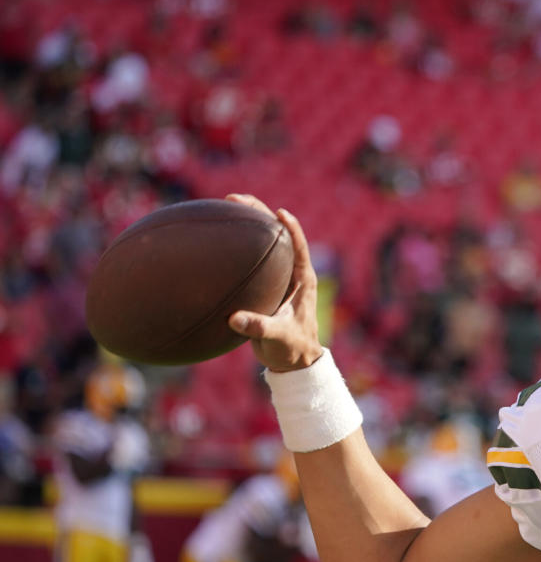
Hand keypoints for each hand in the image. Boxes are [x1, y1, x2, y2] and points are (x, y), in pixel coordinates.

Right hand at [225, 194, 323, 371]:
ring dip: (247, 225)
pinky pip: (252, 260)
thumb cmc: (291, 348)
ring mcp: (279, 278)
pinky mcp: (266, 286)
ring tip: (227, 206)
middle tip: (237, 199)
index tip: (280, 212)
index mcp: (303, 280)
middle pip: (278, 236)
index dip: (291, 228)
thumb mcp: (276, 337)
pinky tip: (216, 240)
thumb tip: (235, 319)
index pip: (299, 247)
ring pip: (264, 244)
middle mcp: (292, 274)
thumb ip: (258, 328)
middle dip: (259, 215)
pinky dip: (236, 248)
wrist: (293, 362)